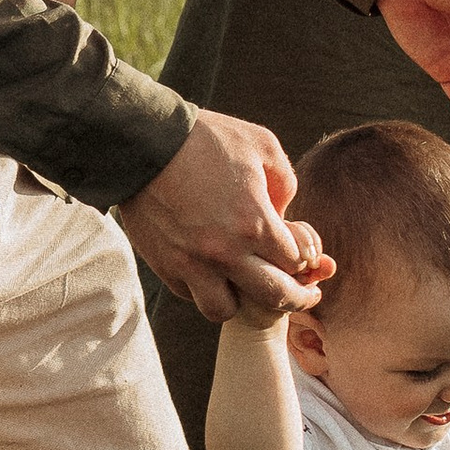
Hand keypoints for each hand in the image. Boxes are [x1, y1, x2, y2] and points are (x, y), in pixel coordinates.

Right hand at [120, 114, 334, 324]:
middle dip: (295, 298)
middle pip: (273, 298)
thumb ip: (285, 183)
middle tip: (301, 295)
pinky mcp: (165, 266)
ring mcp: (192, 264)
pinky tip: (211, 271)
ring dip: (240, 301)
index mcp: (255, 223)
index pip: (296, 263)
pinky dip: (204, 288)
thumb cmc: (205, 138)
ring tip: (244, 286)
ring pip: (224, 310)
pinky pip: (190, 295)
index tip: (303, 257)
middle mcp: (226, 253)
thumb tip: (285, 215)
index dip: (305, 261)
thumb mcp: (262, 145)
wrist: (144, 143)